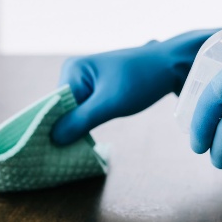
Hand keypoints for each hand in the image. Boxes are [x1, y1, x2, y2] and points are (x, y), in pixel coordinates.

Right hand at [51, 21, 221, 144]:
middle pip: (61, 110)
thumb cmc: (143, 80)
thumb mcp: (110, 103)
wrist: (174, 66)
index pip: (52, 106)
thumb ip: (80, 121)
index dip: (51, 128)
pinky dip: (86, 124)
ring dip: (77, 129)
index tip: (48, 153)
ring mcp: (86, 81)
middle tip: (67, 155)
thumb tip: (51, 139)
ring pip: (73, 113)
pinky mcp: (97, 89)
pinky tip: (87, 139)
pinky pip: (84, 111)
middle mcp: (74, 72)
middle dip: (66, 130)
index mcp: (72, 69)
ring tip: (78, 149)